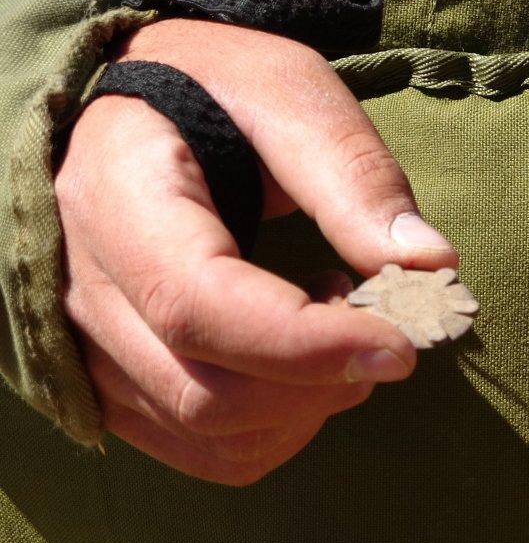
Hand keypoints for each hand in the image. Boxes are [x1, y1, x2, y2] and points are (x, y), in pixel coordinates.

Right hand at [55, 19, 458, 484]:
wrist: (133, 115)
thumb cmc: (214, 91)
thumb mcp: (287, 93)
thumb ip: (354, 175)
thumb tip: (432, 267)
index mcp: (114, 198)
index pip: (198, 306)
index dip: (309, 344)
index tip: (405, 342)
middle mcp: (83, 288)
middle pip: (209, 394)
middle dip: (326, 376)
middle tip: (379, 307)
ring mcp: (92, 349)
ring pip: (213, 435)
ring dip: (312, 401)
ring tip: (339, 317)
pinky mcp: (119, 385)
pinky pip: (208, 451)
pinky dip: (285, 426)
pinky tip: (304, 359)